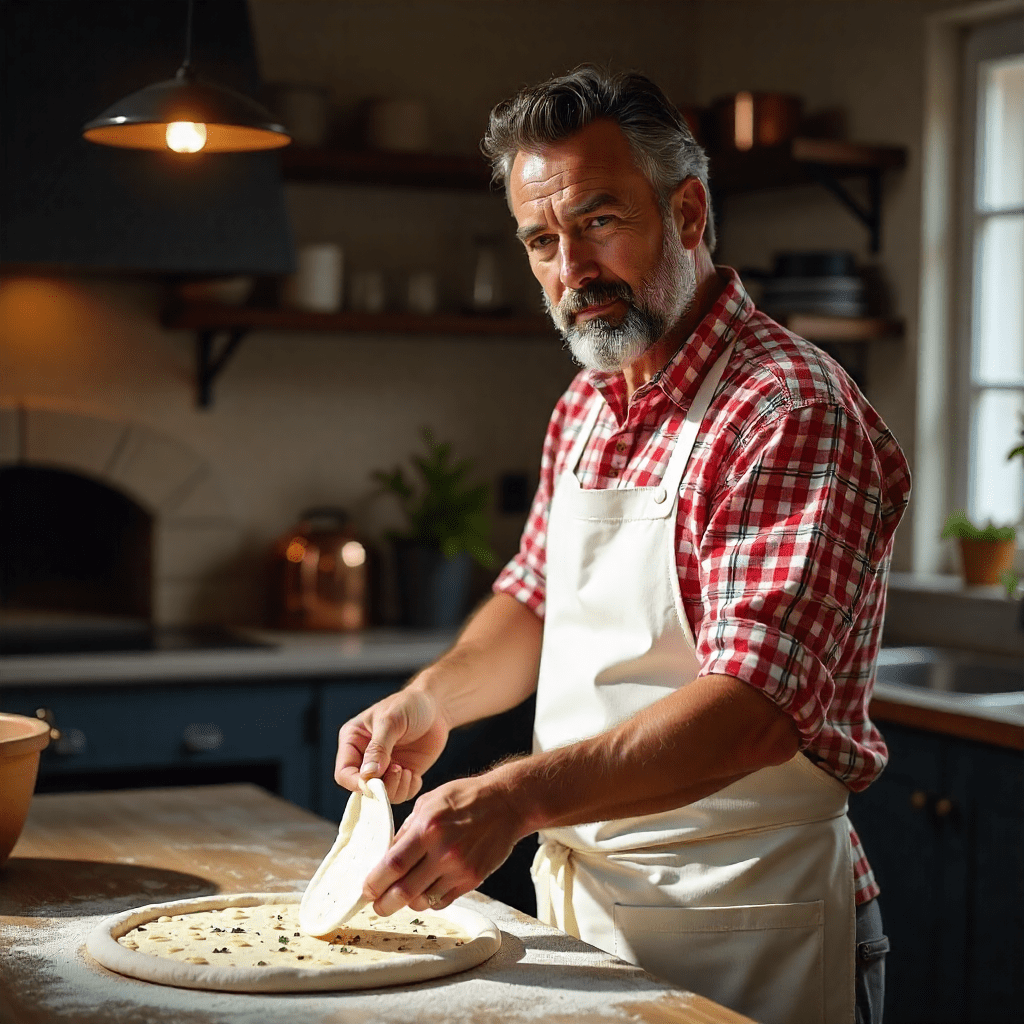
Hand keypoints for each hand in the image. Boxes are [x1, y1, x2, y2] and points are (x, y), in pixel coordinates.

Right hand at [334, 689, 449, 803]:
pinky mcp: (402, 774)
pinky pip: (401, 794)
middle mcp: (365, 758)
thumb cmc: (409, 704)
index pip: (344, 773)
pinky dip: (409, 789)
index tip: (375, 781)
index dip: (356, 783)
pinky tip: (415, 774)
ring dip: (396, 787)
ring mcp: (385, 768)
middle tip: (398, 769)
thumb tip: (368, 775)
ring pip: (382, 795)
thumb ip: (378, 748)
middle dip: (380, 786)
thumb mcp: (391, 721)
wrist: (435, 706)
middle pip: (362, 789)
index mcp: (353, 741)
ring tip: (406, 769)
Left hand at [363, 773, 524, 914]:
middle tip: (377, 905)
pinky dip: (429, 900)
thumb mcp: (429, 802)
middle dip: (384, 904)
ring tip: (403, 893)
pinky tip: (426, 889)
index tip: (364, 890)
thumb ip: (407, 830)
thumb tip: (385, 856)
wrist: (507, 803)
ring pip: (422, 901)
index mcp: (428, 827)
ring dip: (407, 902)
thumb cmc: (465, 798)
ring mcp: (459, 869)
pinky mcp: (473, 880)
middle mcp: (443, 852)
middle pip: (404, 892)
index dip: (374, 883)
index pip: (393, 864)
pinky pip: (442, 901)